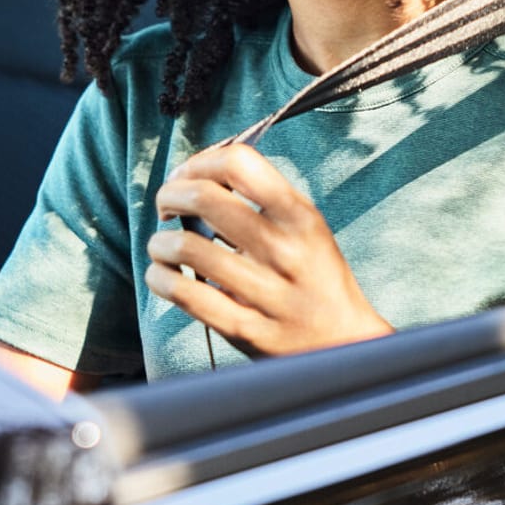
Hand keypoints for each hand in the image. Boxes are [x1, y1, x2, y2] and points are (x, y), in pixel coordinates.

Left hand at [146, 143, 392, 357]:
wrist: (344, 342)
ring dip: (160, 241)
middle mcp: (283, 250)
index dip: (200, 162)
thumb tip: (199, 173)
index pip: (239, 164)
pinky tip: (165, 275)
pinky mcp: (242, 329)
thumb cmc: (316, 277)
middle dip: (170, 195)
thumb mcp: (307, 227)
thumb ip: (263, 197)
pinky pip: (183, 294)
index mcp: (300, 217)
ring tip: (164, 246)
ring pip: (185, 247)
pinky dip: (160, 277)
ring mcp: (263, 292)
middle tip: (167, 205)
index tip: (188, 176)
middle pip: (204, 198)